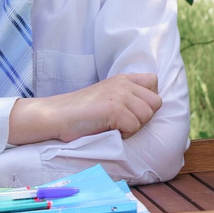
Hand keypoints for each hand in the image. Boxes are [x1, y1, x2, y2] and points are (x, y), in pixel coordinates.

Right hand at [7, 72, 161, 144]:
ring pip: (147, 116)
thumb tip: (150, 109)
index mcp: (123, 78)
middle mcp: (124, 83)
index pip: (154, 82)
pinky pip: (134, 127)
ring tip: (113, 125)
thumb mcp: (107, 96)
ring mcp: (120, 95)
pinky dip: (124, 134)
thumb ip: (127, 96)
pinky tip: (108, 129)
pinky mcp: (115, 109)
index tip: (132, 110)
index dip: (147, 100)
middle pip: (155, 102)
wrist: (58, 115)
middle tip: (122, 122)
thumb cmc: (82, 113)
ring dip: (133, 127)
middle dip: (143, 117)